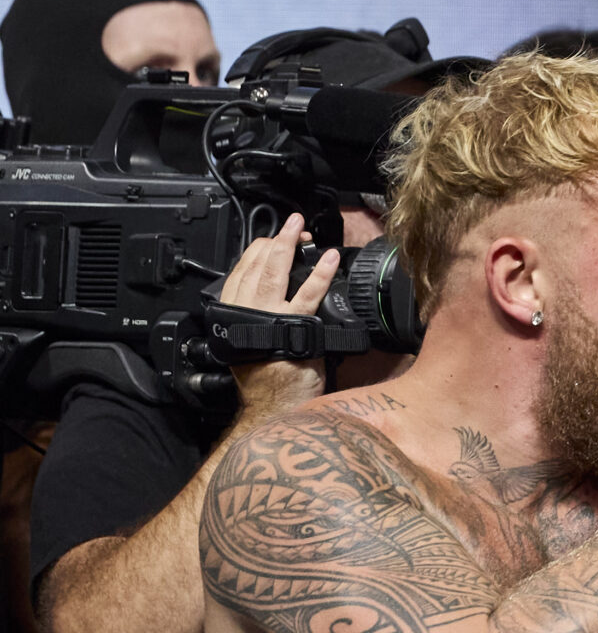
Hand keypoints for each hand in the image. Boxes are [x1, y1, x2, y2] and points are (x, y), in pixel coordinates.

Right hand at [217, 216, 333, 424]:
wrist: (275, 408)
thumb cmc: (270, 380)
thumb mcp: (258, 341)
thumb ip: (264, 317)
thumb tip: (282, 297)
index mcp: (235, 313)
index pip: (243, 270)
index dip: (261, 249)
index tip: (279, 238)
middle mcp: (246, 312)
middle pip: (257, 265)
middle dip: (276, 240)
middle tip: (293, 223)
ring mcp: (268, 319)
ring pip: (275, 273)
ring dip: (289, 246)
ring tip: (303, 230)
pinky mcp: (293, 329)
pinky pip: (307, 295)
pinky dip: (319, 275)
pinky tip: (329, 260)